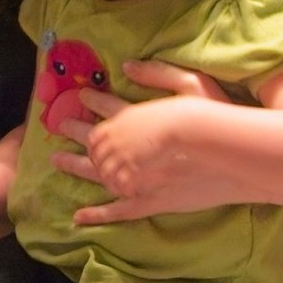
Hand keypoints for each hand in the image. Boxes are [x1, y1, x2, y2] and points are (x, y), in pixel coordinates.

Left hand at [47, 60, 240, 224]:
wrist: (226, 151)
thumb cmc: (213, 113)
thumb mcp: (188, 81)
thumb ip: (156, 73)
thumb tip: (126, 66)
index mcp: (136, 120)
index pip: (108, 109)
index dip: (93, 101)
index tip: (80, 96)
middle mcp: (127, 149)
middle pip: (94, 140)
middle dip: (75, 130)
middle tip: (58, 124)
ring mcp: (133, 177)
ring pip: (95, 173)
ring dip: (74, 165)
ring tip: (56, 161)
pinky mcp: (147, 201)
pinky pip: (116, 210)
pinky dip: (97, 214)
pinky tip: (78, 216)